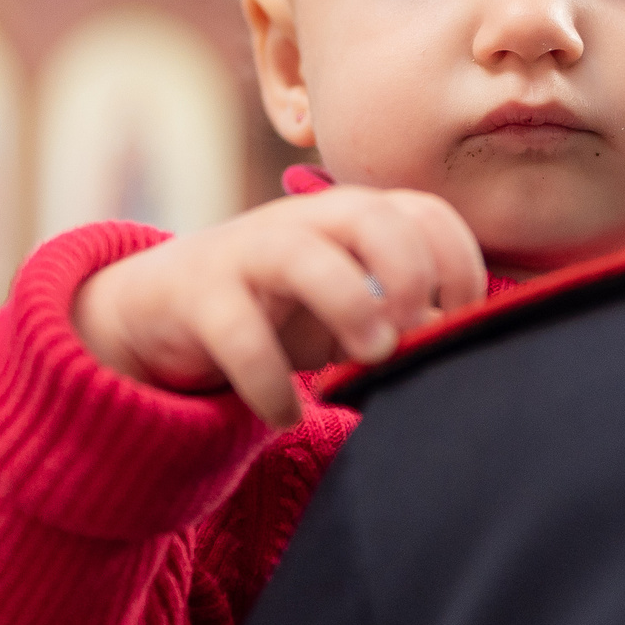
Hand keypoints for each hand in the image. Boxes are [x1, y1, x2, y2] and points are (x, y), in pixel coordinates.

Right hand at [73, 187, 487, 428]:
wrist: (159, 308)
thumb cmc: (277, 308)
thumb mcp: (348, 307)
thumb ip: (402, 316)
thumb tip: (459, 339)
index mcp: (351, 218)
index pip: (424, 210)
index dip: (457, 260)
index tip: (464, 317)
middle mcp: (303, 221)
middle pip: (369, 213)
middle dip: (407, 267)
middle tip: (416, 326)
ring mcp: (246, 251)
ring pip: (300, 253)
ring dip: (347, 302)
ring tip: (370, 355)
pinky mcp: (197, 294)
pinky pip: (235, 329)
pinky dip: (266, 379)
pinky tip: (284, 414)